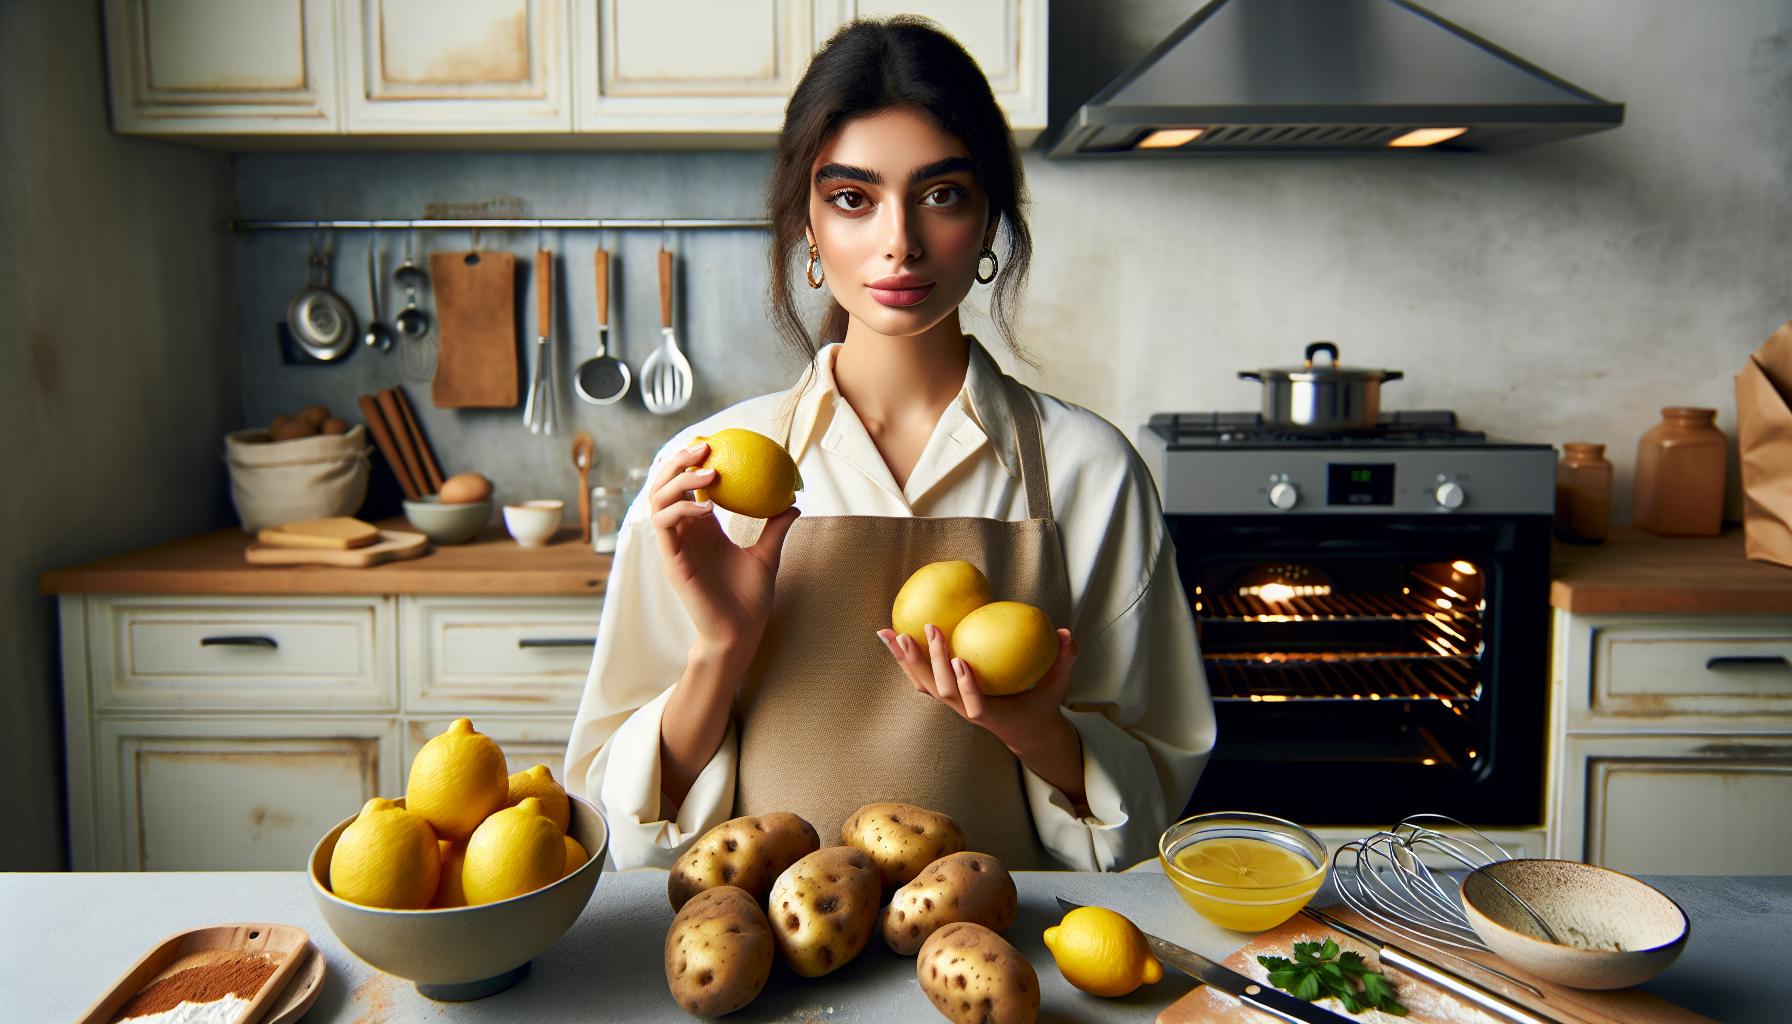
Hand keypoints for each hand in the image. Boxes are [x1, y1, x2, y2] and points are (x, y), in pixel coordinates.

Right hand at [651, 441, 800, 671]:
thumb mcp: (768, 554)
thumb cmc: (749, 598)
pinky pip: (665, 526)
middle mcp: (683, 532)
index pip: (686, 485)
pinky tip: (706, 507)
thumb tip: (793, 500)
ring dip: (679, 480)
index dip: (691, 460)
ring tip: (709, 471)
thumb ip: (775, 526)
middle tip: (704, 446)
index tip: (713, 442)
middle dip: (678, 460)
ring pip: (658, 500)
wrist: (740, 632)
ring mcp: (674, 546)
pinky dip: (682, 509)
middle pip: (665, 484)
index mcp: (701, 527)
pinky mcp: (671, 560)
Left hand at [876, 624, 1078, 752]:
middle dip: (932, 661)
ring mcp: (952, 703)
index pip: (975, 703)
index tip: (961, 661)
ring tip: (889, 632)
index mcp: (991, 714)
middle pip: (941, 690)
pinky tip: (889, 635)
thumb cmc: (1040, 704)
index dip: (966, 685)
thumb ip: (1065, 660)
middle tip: (930, 628)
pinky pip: (920, 676)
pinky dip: (904, 658)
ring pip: (923, 683)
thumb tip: (1068, 633)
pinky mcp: (945, 695)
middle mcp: (965, 710)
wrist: (1024, 731)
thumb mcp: (1058, 686)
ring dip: (905, 659)